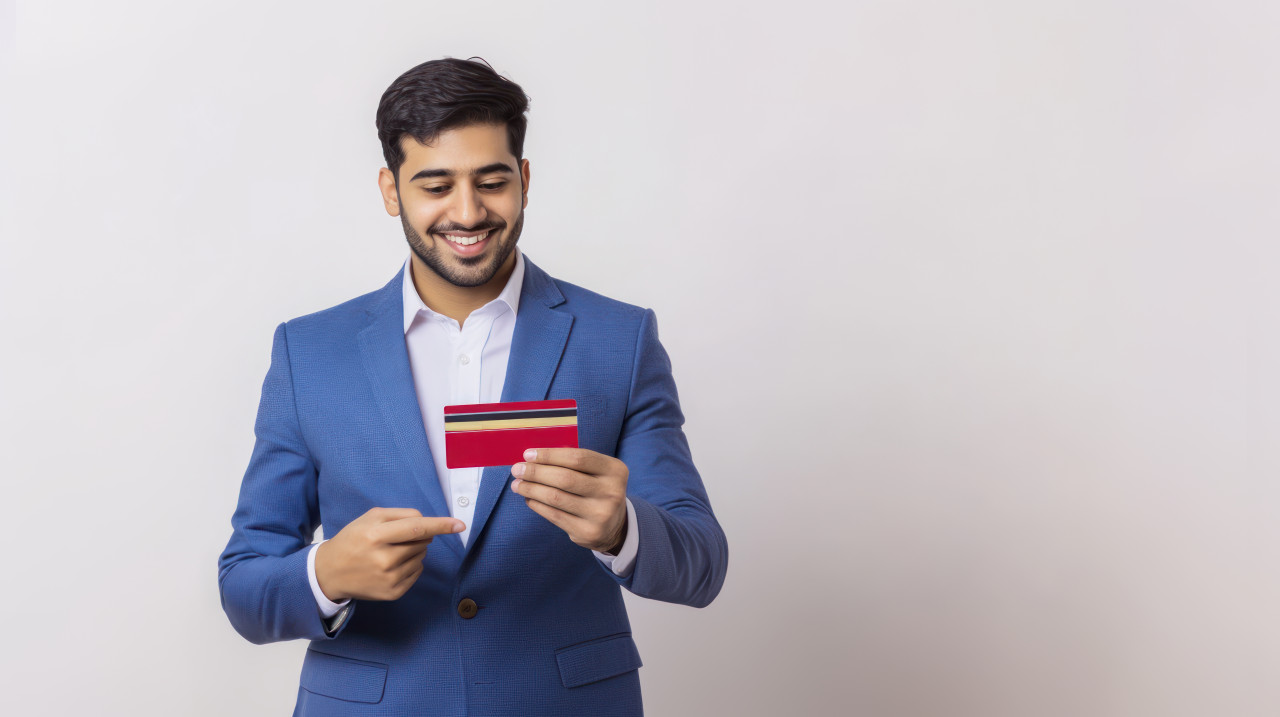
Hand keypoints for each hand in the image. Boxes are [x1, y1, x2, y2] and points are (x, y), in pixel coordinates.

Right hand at [314, 507, 463, 601]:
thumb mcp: (370, 518)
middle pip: (421, 542)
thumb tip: (428, 525)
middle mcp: (384, 559)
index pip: (416, 528)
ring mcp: (389, 579)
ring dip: (414, 551)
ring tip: (390, 552)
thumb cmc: (353, 540)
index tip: (460, 525)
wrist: (329, 573)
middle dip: (417, 537)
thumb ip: (401, 515)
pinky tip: (391, 566)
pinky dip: (411, 566)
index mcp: (376, 536)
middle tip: (395, 538)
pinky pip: (417, 572)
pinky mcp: (393, 593)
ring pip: (421, 557)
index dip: (440, 525)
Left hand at [511, 448, 628, 553]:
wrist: (615, 526)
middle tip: (517, 469)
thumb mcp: (597, 472)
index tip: (528, 454)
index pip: (577, 458)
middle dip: (536, 472)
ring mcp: (600, 514)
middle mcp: (611, 492)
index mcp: (615, 470)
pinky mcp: (587, 532)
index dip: (550, 455)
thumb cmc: (597, 490)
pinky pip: (554, 515)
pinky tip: (529, 498)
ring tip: (517, 484)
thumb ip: (573, 464)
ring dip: (531, 489)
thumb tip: (532, 460)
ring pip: (556, 498)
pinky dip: (537, 505)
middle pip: (565, 478)